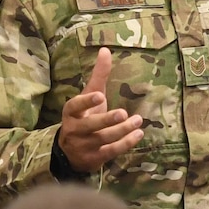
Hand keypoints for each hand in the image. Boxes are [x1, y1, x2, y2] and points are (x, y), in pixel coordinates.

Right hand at [57, 47, 143, 172]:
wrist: (70, 153)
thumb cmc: (84, 118)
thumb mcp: (89, 97)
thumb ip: (98, 76)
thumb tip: (105, 50)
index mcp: (72, 113)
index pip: (75, 106)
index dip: (86, 101)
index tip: (99, 95)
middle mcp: (75, 130)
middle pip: (91, 125)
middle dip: (106, 120)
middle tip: (123, 113)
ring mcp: (84, 146)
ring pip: (104, 139)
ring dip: (122, 131)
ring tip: (138, 121)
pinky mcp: (94, 158)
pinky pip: (111, 151)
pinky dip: (125, 143)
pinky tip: (138, 134)